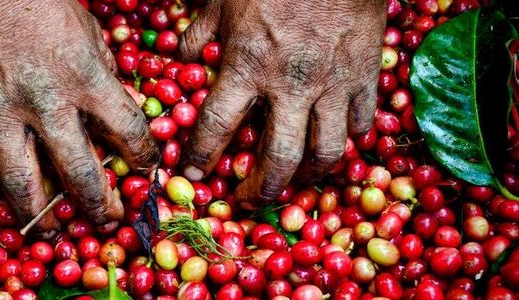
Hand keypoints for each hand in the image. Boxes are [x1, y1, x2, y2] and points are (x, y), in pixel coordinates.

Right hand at [0, 0, 157, 234]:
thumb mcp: (88, 34)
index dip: (144, 159)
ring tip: (49, 229)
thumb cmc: (39, 4)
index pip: (128, 132)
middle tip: (107, 220)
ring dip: (39, 215)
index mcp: (85, 77)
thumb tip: (124, 112)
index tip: (146, 172)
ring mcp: (0, 111)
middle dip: (99, 205)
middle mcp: (46, 102)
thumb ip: (106, 77)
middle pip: (78, 174)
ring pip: (21, 183)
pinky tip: (4, 191)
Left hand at [180, 0, 384, 204]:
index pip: (217, 126)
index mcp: (249, 65)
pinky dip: (350, 139)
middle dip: (262, 188)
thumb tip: (182, 56)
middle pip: (278, 157)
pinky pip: (361, 123)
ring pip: (327, 152)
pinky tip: (336, 141)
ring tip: (296, 180)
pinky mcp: (364, 77)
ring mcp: (333, 85)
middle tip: (249, 198)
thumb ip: (200, 33)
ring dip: (309, 175)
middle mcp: (291, 85)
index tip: (195, 176)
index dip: (201, 157)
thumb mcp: (224, 0)